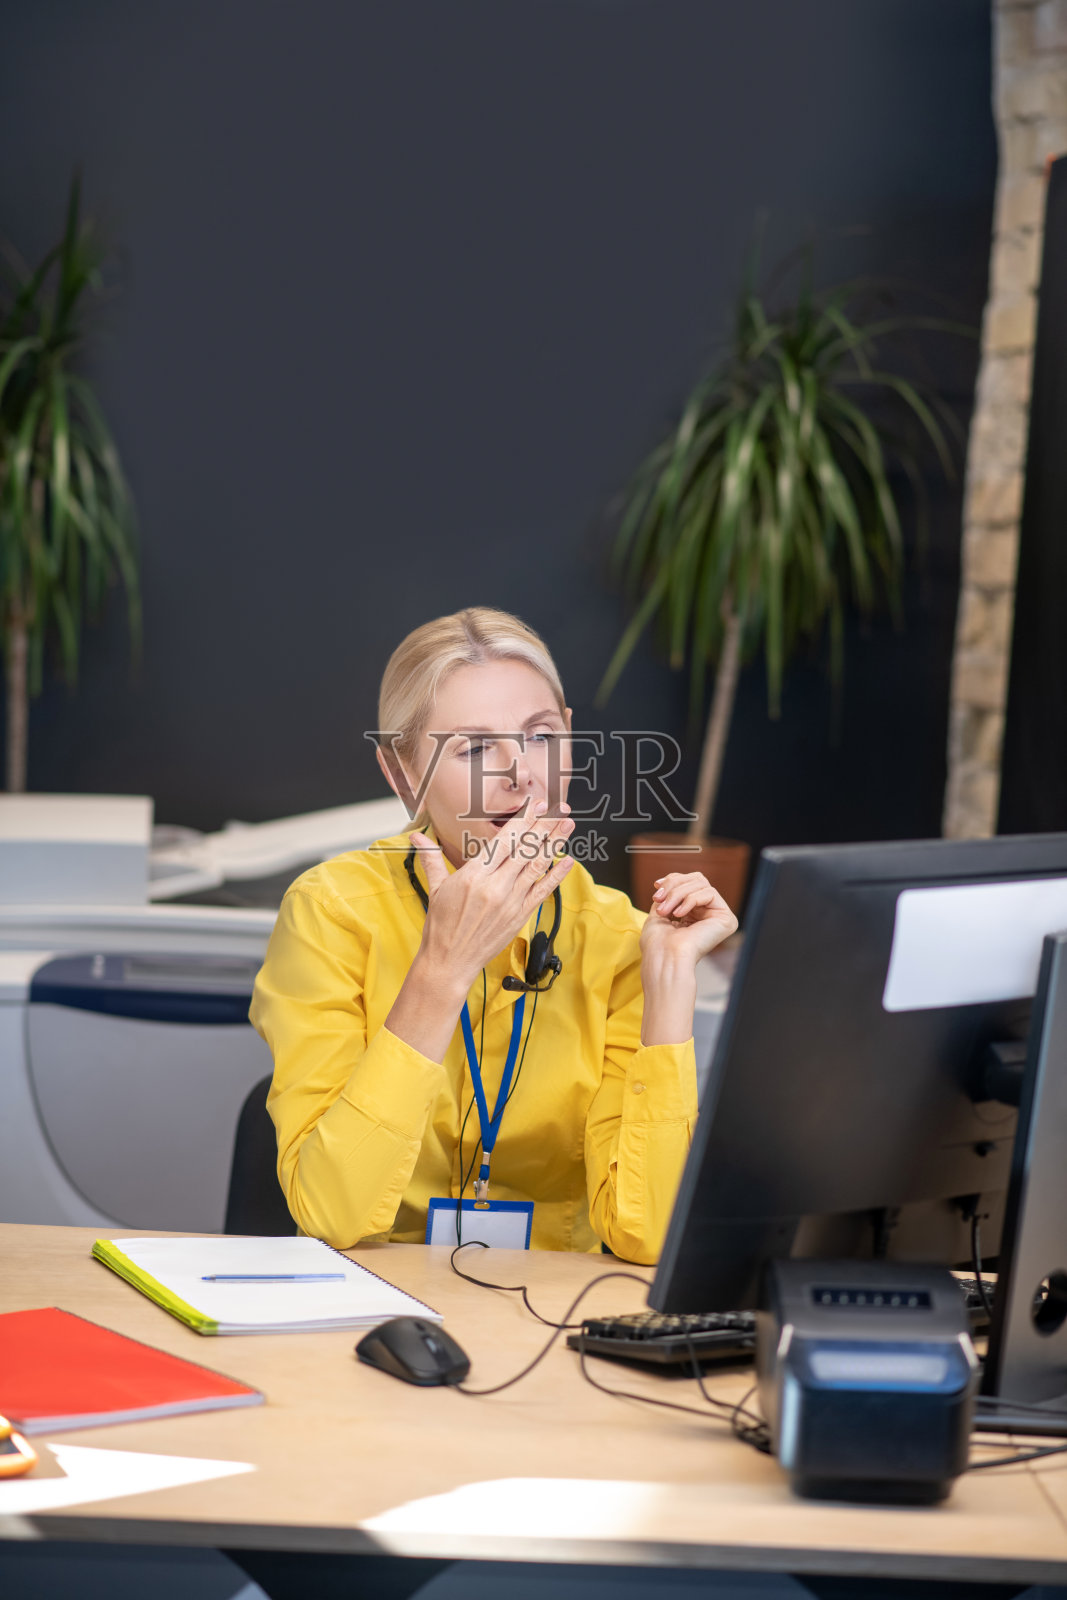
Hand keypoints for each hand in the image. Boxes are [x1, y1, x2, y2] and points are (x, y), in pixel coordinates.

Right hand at [410, 799, 574, 991]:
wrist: (450, 961)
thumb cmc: (441, 926)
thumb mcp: (436, 888)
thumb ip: (431, 858)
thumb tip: (418, 836)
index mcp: (474, 876)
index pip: (504, 840)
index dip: (523, 821)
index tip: (536, 805)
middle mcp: (495, 887)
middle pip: (525, 849)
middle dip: (544, 826)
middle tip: (560, 808)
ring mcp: (510, 902)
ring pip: (537, 866)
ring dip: (554, 844)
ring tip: (568, 826)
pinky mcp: (520, 916)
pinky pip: (542, 892)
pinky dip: (556, 876)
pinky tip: (568, 861)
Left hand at [639, 872, 737, 966]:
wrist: (664, 959)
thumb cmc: (658, 944)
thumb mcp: (660, 912)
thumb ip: (668, 896)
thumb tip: (668, 880)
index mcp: (695, 915)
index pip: (691, 883)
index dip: (674, 880)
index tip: (656, 885)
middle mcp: (709, 915)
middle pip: (697, 879)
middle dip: (674, 886)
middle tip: (658, 899)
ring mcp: (719, 917)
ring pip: (701, 884)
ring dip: (677, 894)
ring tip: (665, 911)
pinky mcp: (726, 919)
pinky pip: (709, 893)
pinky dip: (690, 900)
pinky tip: (679, 915)